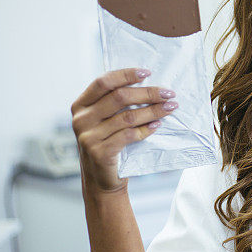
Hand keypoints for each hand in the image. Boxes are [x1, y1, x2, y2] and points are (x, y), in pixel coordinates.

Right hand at [70, 68, 177, 192]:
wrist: (102, 179)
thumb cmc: (109, 143)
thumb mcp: (105, 121)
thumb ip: (116, 103)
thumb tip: (148, 82)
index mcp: (81, 105)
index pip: (104, 82)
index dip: (126, 74)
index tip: (148, 72)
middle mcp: (81, 119)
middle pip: (119, 97)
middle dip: (148, 93)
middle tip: (169, 93)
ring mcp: (88, 137)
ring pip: (127, 116)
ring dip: (153, 110)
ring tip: (170, 108)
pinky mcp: (99, 152)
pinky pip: (129, 135)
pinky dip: (146, 129)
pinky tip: (158, 125)